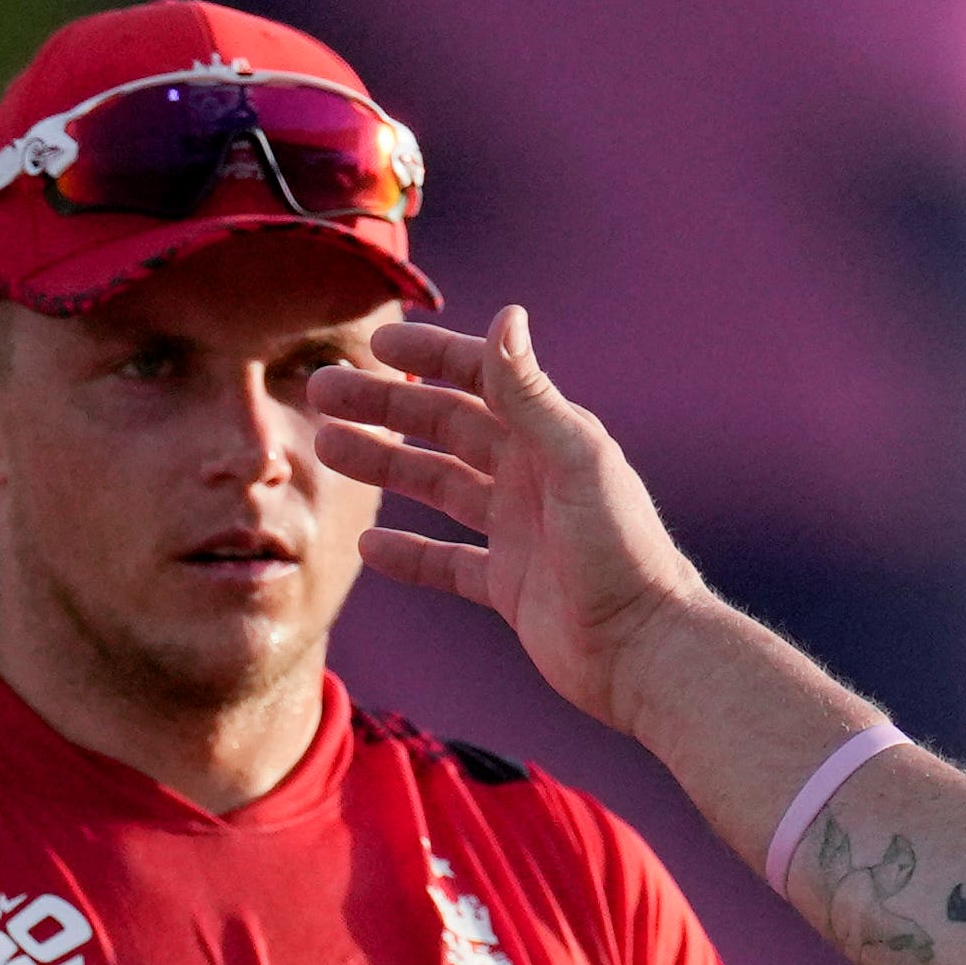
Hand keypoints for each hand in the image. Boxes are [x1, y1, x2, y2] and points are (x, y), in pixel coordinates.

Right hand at [304, 308, 725, 737]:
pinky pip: (445, 561)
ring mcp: (516, 531)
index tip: (374, 345)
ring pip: (436, 486)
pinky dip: (407, 553)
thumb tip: (505, 314)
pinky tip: (367, 545)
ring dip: (384, 466)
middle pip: (444, 428)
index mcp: (550, 438)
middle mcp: (531, 477)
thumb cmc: (621, 553)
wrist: (644, 650)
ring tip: (328, 448)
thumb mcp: (575, 462)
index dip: (429, 357)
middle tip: (321, 391)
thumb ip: (531, 395)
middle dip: (383, 406)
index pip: (480, 379)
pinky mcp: (507, 586)